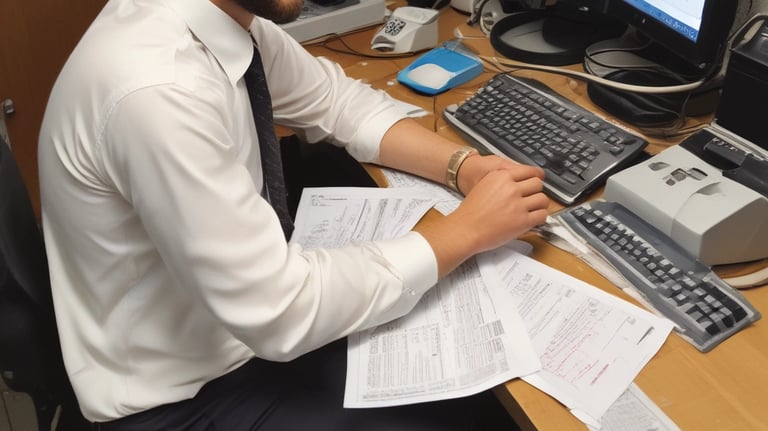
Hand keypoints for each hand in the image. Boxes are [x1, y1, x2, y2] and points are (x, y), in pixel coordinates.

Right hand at [413, 155, 548, 276]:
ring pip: (543, 199)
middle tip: (532, 198)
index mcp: (501, 176)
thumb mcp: (484, 186)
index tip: (535, 182)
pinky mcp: (522, 220)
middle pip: (538, 184)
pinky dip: (540, 218)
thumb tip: (517, 184)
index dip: (535, 178)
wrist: (465, 229)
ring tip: (534, 210)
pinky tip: (533, 220)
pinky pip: (542, 215)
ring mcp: (518, 204)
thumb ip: (501, 182)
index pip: (529, 171)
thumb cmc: (471, 212)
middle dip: (536, 191)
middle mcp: (511, 188)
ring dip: (540, 205)